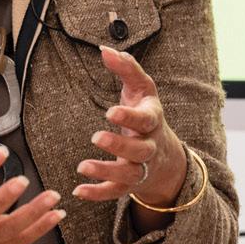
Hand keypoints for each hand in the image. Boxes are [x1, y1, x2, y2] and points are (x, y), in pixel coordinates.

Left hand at [75, 45, 186, 210]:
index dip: (130, 116)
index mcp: (152, 120)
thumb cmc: (147, 114)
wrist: (166, 155)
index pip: (145, 119)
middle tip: (96, 137)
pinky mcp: (129, 184)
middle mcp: (149, 146)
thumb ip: (126, 68)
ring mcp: (140, 168)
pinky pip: (116, 192)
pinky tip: (78, 190)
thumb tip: (106, 49)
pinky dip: (98, 193)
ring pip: (128, 174)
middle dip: (119, 145)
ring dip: (106, 171)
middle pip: (139, 150)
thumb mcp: (142, 89)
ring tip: (83, 166)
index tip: (111, 112)